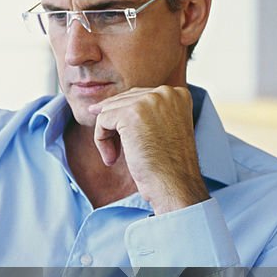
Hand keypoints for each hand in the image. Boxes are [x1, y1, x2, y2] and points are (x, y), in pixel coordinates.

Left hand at [87, 85, 209, 213]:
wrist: (174, 184)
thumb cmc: (166, 165)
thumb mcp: (161, 129)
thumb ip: (143, 112)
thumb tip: (99, 106)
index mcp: (177, 94)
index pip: (137, 97)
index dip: (124, 120)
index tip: (128, 141)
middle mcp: (165, 92)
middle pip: (121, 102)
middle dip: (114, 127)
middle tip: (117, 152)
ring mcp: (148, 101)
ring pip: (109, 111)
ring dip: (106, 136)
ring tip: (114, 157)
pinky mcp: (130, 113)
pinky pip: (102, 121)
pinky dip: (101, 141)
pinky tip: (111, 159)